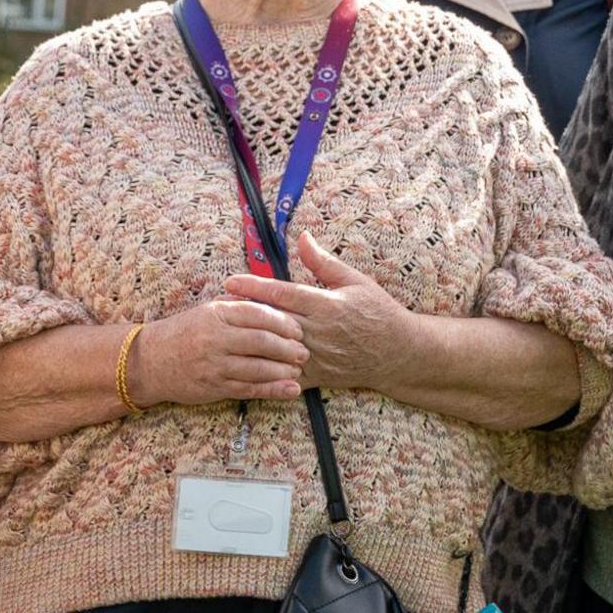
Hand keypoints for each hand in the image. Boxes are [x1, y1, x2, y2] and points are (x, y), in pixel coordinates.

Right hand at [132, 297, 309, 406]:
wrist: (150, 361)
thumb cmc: (183, 332)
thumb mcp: (207, 310)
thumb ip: (236, 305)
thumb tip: (270, 300)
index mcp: (216, 314)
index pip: (257, 313)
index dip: (283, 321)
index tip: (298, 327)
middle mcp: (216, 338)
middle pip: (261, 341)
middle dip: (288, 347)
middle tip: (304, 350)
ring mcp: (215, 364)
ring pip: (258, 367)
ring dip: (283, 370)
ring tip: (298, 369)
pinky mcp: (214, 387)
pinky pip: (249, 389)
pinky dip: (273, 390)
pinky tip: (290, 389)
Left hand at [223, 229, 416, 393]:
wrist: (397, 353)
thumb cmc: (377, 311)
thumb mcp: (355, 281)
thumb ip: (324, 262)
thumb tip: (302, 237)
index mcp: (326, 305)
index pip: (283, 294)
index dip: (254, 287)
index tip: (230, 281)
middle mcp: (318, 331)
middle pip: (272, 321)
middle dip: (242, 313)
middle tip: (215, 306)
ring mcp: (316, 356)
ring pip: (274, 349)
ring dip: (248, 341)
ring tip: (223, 334)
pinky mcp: (316, 375)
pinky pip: (285, 375)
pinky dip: (264, 370)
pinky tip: (243, 364)